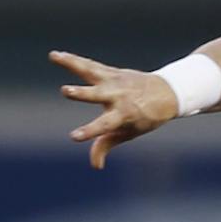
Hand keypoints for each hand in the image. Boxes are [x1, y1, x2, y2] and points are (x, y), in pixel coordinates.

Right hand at [50, 50, 179, 168]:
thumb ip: (107, 145)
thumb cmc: (146, 117)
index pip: (103, 126)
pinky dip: (73, 60)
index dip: (89, 131)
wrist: (166, 92)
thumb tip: (96, 166)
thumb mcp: (129, 133)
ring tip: (54, 56)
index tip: (74, 136)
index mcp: (123, 115)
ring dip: (71, 64)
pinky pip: (89, 65)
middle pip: (96, 95)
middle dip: (81, 93)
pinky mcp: (111, 72)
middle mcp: (117, 96)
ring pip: (89, 71)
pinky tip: (56, 55)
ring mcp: (114, 81)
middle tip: (65, 91)